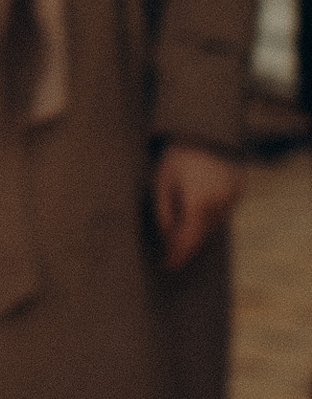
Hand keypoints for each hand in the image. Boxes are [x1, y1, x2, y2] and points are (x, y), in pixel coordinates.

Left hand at [152, 141, 243, 269]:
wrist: (206, 132)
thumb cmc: (178, 156)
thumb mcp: (162, 182)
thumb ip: (163, 213)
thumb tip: (167, 238)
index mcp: (197, 204)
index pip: (187, 240)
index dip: (177, 256)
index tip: (166, 266)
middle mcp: (218, 206)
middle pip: (199, 236)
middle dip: (184, 245)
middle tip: (169, 255)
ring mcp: (231, 201)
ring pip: (211, 227)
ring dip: (195, 232)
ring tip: (178, 235)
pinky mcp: (237, 194)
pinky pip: (220, 215)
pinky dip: (207, 219)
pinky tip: (194, 216)